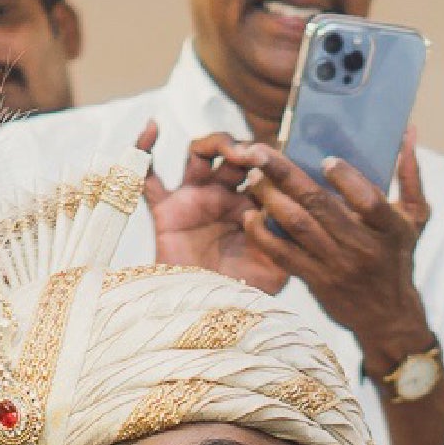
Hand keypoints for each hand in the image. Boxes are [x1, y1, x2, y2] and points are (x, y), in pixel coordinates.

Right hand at [139, 125, 284, 293]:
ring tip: (230, 151)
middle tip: (255, 157)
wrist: (204, 316)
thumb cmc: (241, 295)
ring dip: (217, 142)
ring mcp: (195, 199)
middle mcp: (225, 197)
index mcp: (252, 207)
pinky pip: (149, 177)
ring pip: (201, 152)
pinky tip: (152, 129)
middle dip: (248, 148)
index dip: (271, 161)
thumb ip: (289, 245)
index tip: (280, 163)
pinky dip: (144, 151)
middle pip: (236, 154)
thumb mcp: (277, 272)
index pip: (263, 171)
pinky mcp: (166, 210)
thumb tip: (298, 214)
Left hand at [224, 137, 434, 363]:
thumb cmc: (399, 259)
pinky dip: (264, 235)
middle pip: (321, 207)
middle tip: (260, 151)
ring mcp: (338, 266)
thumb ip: (410, 175)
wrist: (388, 318)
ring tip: (253, 177)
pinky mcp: (316, 281)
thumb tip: (407, 131)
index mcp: (391, 229)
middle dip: (286, 175)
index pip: (370, 201)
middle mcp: (363, 247)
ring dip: (271, 199)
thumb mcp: (416, 218)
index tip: (326, 159)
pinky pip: (285, 255)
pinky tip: (250, 216)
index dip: (348, 180)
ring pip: (298, 226)